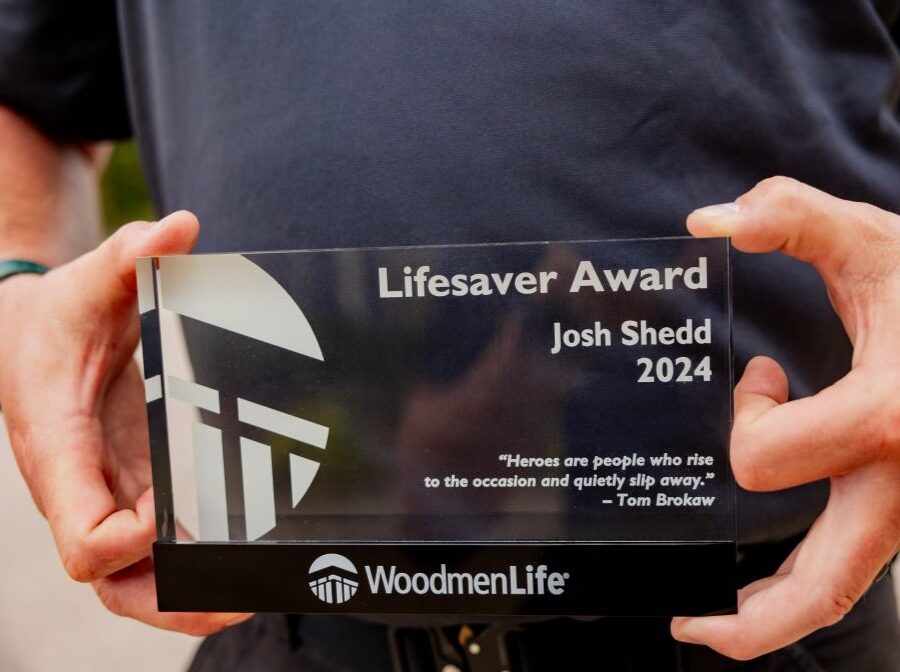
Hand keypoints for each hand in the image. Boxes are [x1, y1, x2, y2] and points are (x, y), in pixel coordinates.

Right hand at [0, 212, 251, 634]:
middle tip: (242, 593)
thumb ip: (128, 254)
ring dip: (188, 595)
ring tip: (257, 588)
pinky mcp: (132, 488)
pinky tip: (242, 558)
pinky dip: (192, 563)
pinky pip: (155, 547)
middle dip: (172, 599)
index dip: (126, 544)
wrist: (37, 332)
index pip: (84, 537)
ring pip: (135, 579)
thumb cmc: (57, 315)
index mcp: (60, 451)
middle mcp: (83, 488)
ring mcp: (108, 494)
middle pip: (113, 581)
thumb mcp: (88, 280)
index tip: (171, 520)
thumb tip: (180, 226)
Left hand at [670, 177, 899, 658]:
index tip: (761, 374)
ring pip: (844, 592)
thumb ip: (793, 216)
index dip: (745, 415)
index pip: (766, 457)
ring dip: (780, 611)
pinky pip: (863, 564)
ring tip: (723, 615)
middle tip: (688, 620)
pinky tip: (783, 559)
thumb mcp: (880, 243)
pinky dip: (817, 578)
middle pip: (820, 591)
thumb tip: (709, 221)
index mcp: (890, 420)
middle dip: (748, 619)